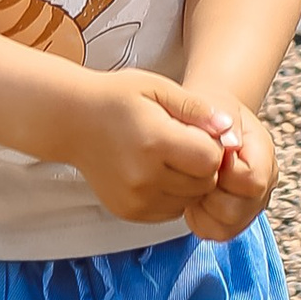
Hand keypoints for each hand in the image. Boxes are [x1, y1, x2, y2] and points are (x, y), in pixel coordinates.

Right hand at [69, 72, 227, 227]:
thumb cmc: (116, 98)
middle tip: (182, 144)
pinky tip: (156, 173)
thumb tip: (228, 128)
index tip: (196, 132)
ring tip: (168, 158)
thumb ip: (196, 108)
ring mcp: (135, 199)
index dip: (211, 145)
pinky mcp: (129, 211)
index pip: (211, 159)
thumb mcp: (158, 87)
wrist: (72, 121)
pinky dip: (172, 195)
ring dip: (189, 183)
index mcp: (155, 143)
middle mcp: (144, 177)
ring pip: (190, 201)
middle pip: (204, 184)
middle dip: (202, 166)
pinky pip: (170, 212)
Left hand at [179, 95, 276, 241]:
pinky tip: (194, 197)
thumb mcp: (214, 105)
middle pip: (240, 210)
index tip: (205, 157)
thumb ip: (222, 119)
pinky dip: (200, 218)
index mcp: (263, 154)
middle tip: (194, 174)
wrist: (209, 122)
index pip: (250, 180)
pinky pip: (215, 232)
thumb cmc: (209, 114)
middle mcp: (265, 183)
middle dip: (210, 194)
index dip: (222, 172)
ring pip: (228, 227)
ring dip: (204, 208)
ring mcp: (251, 204)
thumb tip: (229, 144)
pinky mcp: (234, 218)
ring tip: (193, 185)